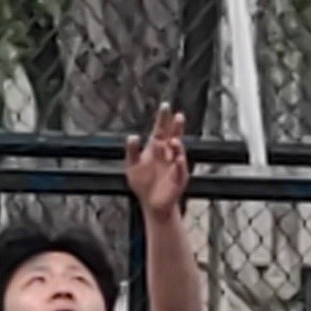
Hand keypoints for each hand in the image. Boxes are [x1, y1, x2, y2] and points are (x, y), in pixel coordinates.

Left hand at [122, 105, 190, 220]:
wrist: (152, 204)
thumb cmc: (143, 183)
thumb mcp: (132, 166)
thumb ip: (131, 152)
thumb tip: (132, 137)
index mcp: (156, 148)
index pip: (161, 130)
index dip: (163, 119)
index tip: (165, 106)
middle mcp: (168, 153)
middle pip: (173, 136)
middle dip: (176, 127)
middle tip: (178, 116)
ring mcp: (175, 165)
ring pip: (178, 152)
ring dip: (178, 145)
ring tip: (175, 140)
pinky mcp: (178, 178)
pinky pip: (179, 170)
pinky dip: (179, 165)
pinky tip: (177, 159)